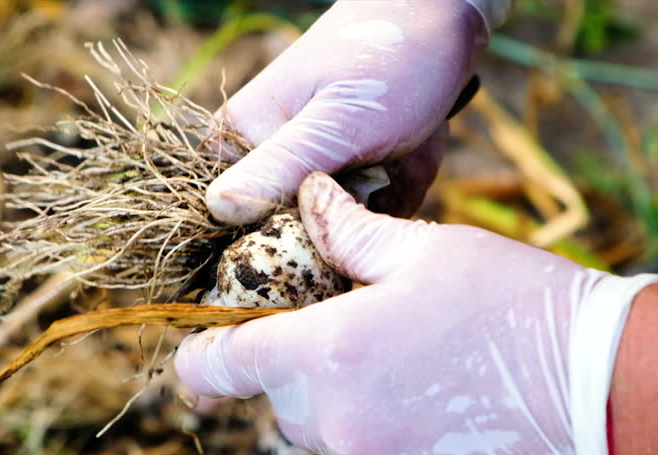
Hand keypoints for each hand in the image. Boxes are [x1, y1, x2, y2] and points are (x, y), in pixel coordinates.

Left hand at [177, 173, 657, 454]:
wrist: (605, 392)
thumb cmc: (516, 308)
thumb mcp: (430, 253)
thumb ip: (351, 232)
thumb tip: (307, 198)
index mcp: (329, 354)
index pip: (222, 365)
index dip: (203, 355)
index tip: (205, 348)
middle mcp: (340, 425)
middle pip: (283, 397)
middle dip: (306, 364)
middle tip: (360, 328)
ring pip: (329, 431)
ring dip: (351, 400)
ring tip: (415, 364)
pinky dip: (387, 431)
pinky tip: (436, 402)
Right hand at [206, 0, 487, 224]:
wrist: (441, 22)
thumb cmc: (388, 63)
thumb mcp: (337, 122)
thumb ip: (280, 168)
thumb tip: (216, 210)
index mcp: (238, 139)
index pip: (251, 225)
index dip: (304, 228)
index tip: (350, 195)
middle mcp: (263, 155)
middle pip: (304, 227)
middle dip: (359, 206)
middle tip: (388, 160)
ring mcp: (304, 162)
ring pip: (342, 220)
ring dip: (386, 194)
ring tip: (402, 150)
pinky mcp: (337, 165)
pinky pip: (365, 205)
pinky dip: (396, 188)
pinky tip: (409, 154)